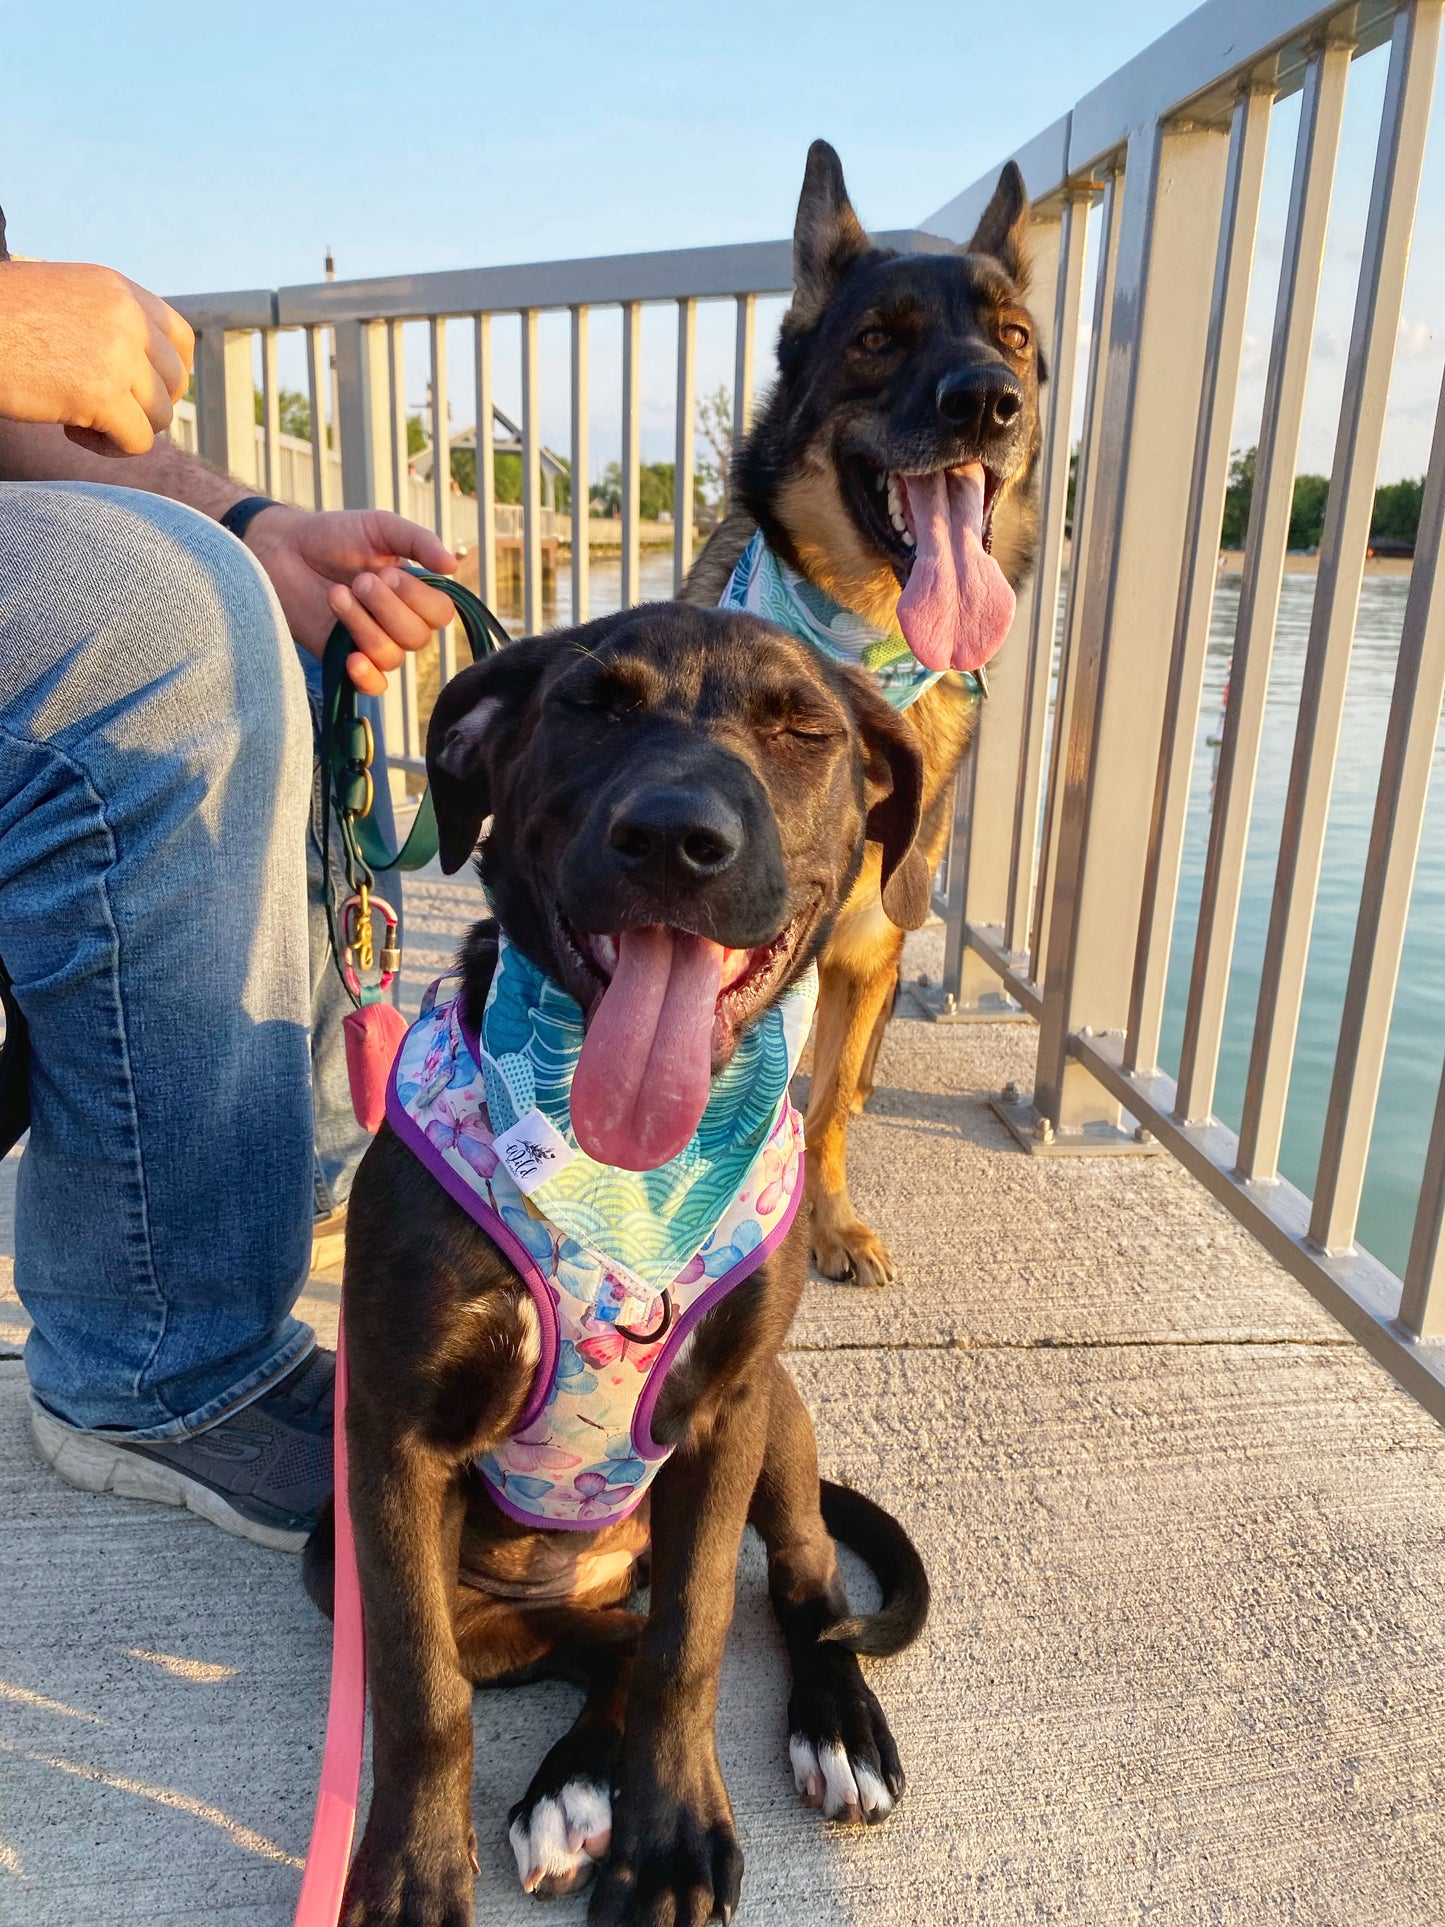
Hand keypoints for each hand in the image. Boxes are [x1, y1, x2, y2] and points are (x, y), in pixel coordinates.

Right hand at [0, 261, 192, 455]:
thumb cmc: (1, 321)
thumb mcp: (63, 302)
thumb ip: (107, 324)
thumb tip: (148, 376)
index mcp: (117, 289)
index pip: (180, 337)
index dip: (171, 372)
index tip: (145, 389)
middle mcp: (125, 316)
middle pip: (175, 381)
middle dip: (146, 404)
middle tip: (103, 409)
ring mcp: (117, 354)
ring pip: (160, 414)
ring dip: (126, 427)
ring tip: (81, 421)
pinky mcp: (101, 394)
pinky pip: (138, 441)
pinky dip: (111, 448)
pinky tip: (72, 433)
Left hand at [241, 505, 457, 692]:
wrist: (284, 549)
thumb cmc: (333, 536)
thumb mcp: (381, 527)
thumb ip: (418, 541)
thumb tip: (453, 565)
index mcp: (414, 594)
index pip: (440, 614)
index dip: (418, 598)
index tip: (388, 571)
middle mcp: (399, 623)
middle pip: (417, 637)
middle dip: (387, 608)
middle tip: (359, 580)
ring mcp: (373, 643)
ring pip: (391, 655)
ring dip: (363, 624)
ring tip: (337, 594)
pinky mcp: (346, 660)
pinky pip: (373, 686)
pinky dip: (367, 676)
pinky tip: (351, 658)